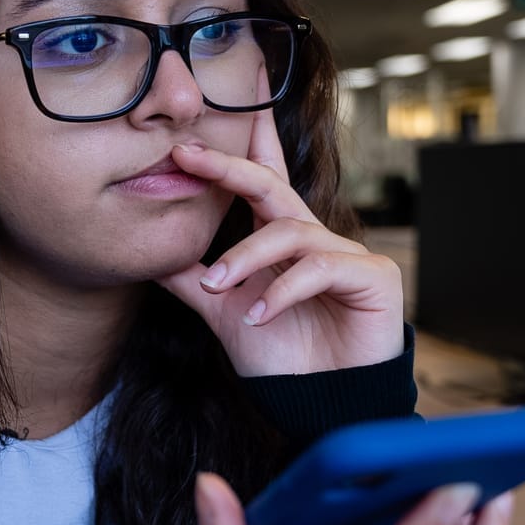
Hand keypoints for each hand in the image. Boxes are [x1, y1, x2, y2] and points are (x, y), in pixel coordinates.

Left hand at [158, 107, 402, 376]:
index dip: (246, 139)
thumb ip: (192, 282)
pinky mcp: (374, 275)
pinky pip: (321, 269)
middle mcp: (315, 238)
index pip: (263, 179)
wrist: (325, 407)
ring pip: (288, 232)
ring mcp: (347, 253)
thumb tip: (150, 257)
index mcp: (283, 239)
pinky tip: (257, 317)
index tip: (211, 116)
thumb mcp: (224, 314)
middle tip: (186, 155)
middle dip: (229, 167)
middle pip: (271, 186)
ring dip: (245, 258)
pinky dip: (282, 292)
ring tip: (215, 288)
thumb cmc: (284, 358)